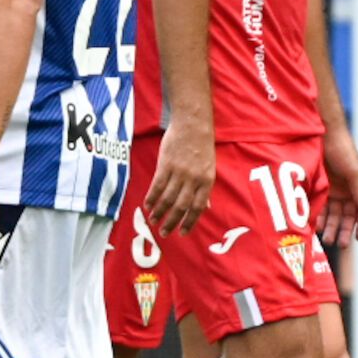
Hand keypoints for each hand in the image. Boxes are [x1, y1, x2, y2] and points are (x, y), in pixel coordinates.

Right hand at [144, 112, 213, 235]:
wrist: (192, 125)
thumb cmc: (202, 146)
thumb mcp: (209, 168)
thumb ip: (204, 188)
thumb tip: (205, 207)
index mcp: (207, 181)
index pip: (198, 207)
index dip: (189, 222)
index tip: (182, 233)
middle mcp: (193, 179)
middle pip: (181, 206)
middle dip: (172, 222)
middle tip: (164, 233)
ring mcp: (179, 171)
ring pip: (168, 197)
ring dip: (159, 212)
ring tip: (153, 221)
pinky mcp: (166, 164)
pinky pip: (158, 185)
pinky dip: (152, 197)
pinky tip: (148, 205)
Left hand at [319, 126, 357, 247]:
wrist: (322, 134)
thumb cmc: (343, 150)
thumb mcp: (353, 171)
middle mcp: (349, 190)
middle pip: (348, 216)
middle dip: (345, 230)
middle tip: (341, 244)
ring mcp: (334, 189)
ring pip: (334, 214)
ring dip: (332, 227)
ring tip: (327, 239)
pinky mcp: (321, 187)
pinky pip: (321, 206)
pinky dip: (320, 217)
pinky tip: (316, 226)